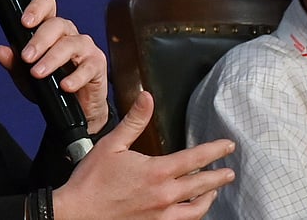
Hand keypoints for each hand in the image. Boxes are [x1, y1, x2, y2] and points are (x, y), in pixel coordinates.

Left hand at [0, 0, 109, 132]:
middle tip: (26, 57)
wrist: (77, 110)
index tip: (25, 22)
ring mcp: (85, 48)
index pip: (47, 6)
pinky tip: (65, 85)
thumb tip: (0, 51)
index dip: (37, 8)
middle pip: (57, 24)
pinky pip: (87, 67)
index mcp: (52, 31)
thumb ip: (14, 64)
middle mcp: (69, 34)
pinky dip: (75, 77)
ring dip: (52, 59)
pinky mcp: (97, 64)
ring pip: (70, 44)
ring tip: (38, 73)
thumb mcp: (27, 77)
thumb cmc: (54, 87)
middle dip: (39, 40)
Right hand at [52, 91, 235, 219]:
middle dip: (219, 176)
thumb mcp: (112, 145)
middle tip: (229, 171)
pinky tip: (192, 210)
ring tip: (214, 191)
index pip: (196, 158)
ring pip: (197, 209)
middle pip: (202, 185)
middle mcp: (164, 195)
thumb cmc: (92, 180)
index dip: (215, 150)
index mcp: (156, 172)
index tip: (228, 146)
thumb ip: (134, 121)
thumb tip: (146, 98)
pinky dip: (193, 215)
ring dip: (209, 198)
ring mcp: (161, 215)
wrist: (77, 214)